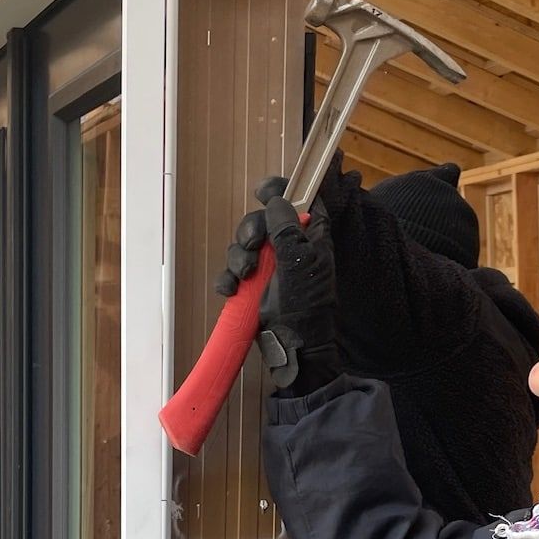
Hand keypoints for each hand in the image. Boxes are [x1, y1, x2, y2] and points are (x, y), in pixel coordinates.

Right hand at [217, 178, 339, 392]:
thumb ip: (287, 229)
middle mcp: (289, 248)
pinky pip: (233, 272)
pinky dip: (228, 278)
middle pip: (261, 221)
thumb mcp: (299, 262)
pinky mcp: (254, 286)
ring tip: (245, 275)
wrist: (294, 348)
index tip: (263, 190)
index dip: (281, 192)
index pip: (298, 202)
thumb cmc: (306, 306)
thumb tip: (276, 200)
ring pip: (243, 246)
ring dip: (238, 258)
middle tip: (252, 245)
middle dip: (250, 232)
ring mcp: (270, 267)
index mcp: (309, 237)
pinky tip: (231, 289)